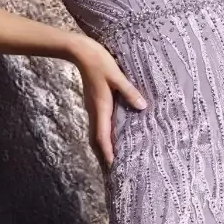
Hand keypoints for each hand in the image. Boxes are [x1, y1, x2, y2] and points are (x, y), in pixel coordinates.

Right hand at [70, 35, 147, 170]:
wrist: (80, 52)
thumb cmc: (99, 62)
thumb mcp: (117, 75)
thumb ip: (129, 91)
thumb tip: (142, 107)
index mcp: (101, 108)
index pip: (103, 138)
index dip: (108, 153)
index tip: (114, 168)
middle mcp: (95, 112)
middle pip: (97, 141)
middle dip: (104, 157)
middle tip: (114, 172)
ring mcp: (93, 109)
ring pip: (97, 134)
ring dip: (103, 148)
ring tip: (113, 161)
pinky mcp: (94, 104)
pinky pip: (99, 126)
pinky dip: (104, 137)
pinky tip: (112, 138)